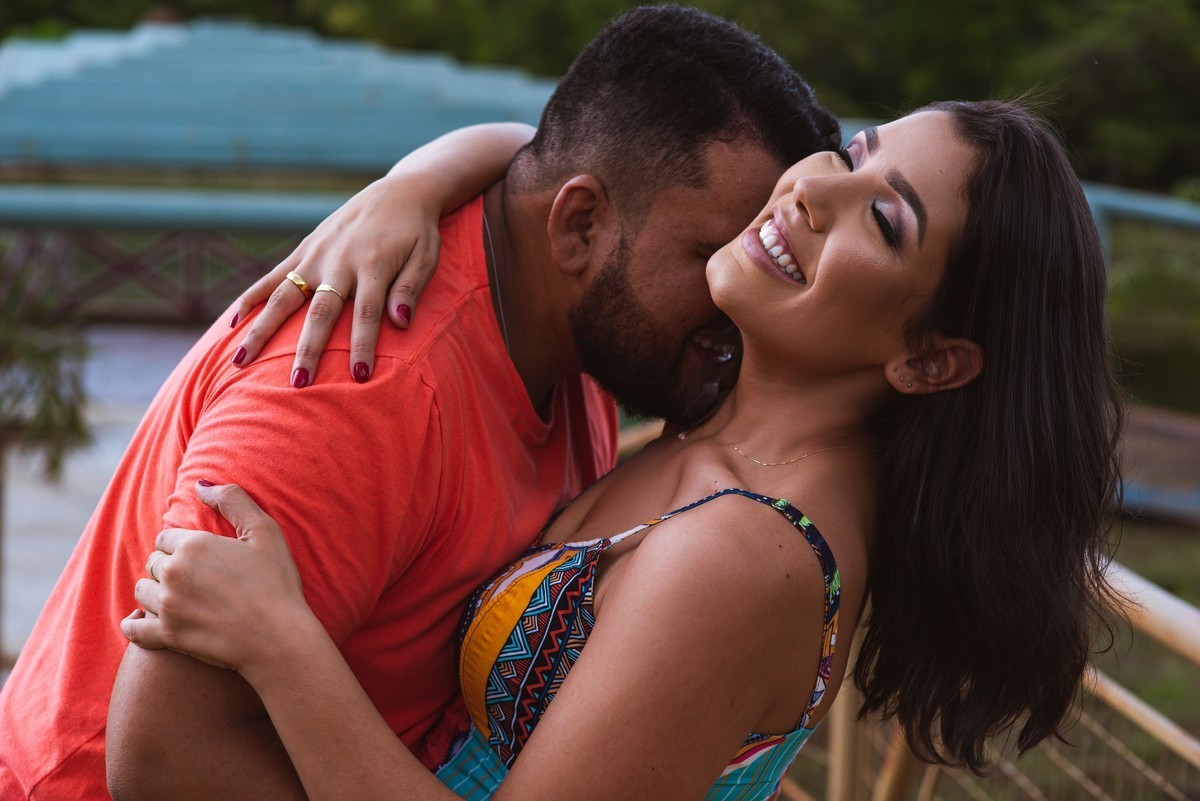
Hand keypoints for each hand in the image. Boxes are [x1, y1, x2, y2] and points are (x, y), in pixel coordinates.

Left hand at [122, 482, 313, 676]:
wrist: (279, 638)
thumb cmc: (277, 582)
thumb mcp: (265, 531)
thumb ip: (233, 500)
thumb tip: (200, 484)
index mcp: (194, 545)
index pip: (166, 537)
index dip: (181, 544)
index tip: (198, 555)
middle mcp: (173, 573)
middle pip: (153, 563)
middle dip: (167, 566)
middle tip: (192, 576)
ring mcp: (167, 607)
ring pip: (142, 591)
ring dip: (154, 591)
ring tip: (174, 596)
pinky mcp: (167, 637)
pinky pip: (133, 628)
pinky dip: (133, 624)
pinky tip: (140, 620)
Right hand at [229, 173, 442, 384]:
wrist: (399, 193)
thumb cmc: (417, 233)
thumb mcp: (426, 257)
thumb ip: (410, 288)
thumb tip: (400, 323)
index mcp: (373, 265)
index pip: (367, 314)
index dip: (362, 346)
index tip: (358, 377)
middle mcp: (339, 261)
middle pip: (321, 312)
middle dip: (309, 349)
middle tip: (298, 383)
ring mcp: (316, 255)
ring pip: (284, 297)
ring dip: (263, 330)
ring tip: (242, 361)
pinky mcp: (304, 249)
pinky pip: (272, 276)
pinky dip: (251, 298)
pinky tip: (233, 323)